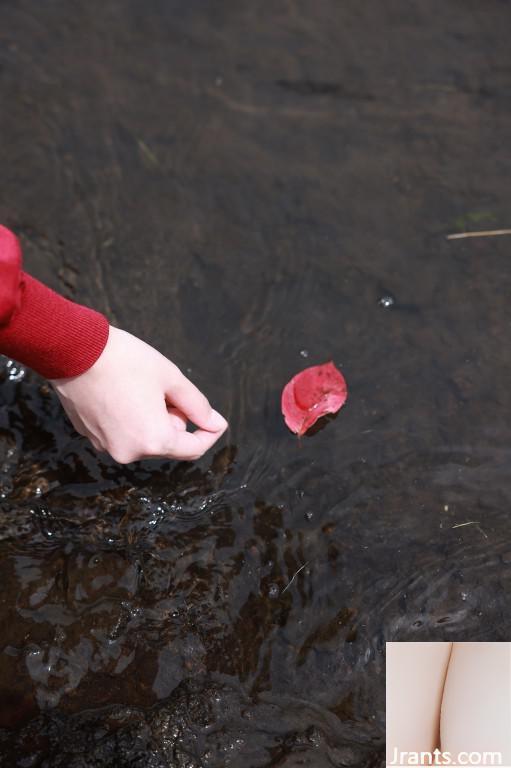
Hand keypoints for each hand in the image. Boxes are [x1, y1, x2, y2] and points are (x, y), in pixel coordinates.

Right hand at [50, 326, 227, 462]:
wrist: (75, 351)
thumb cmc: (125, 361)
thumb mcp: (171, 378)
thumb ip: (197, 406)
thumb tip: (215, 424)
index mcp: (154, 440)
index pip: (194, 449)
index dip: (209, 433)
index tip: (216, 419)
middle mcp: (129, 452)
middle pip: (168, 444)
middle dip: (176, 420)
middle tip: (169, 391)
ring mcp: (107, 447)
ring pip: (145, 439)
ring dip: (153, 420)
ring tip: (143, 389)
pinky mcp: (91, 437)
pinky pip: (123, 434)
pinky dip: (131, 420)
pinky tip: (123, 393)